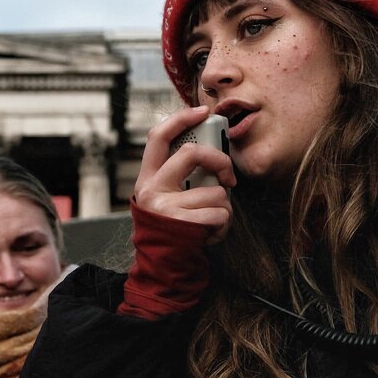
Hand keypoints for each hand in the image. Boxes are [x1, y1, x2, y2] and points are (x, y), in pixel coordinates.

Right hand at [134, 106, 236, 244]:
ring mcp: (164, 206)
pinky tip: (211, 233)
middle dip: (220, 161)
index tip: (202, 111)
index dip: (180, 119)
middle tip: (229, 177)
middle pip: (191, 153)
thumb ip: (181, 177)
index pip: (158, 136)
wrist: (164, 265)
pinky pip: (219, 214)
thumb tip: (213, 155)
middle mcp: (151, 188)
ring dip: (224, 209)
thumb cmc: (175, 228)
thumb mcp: (168, 198)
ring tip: (212, 222)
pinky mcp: (180, 224)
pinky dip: (224, 225)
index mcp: (148, 177)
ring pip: (215, 192)